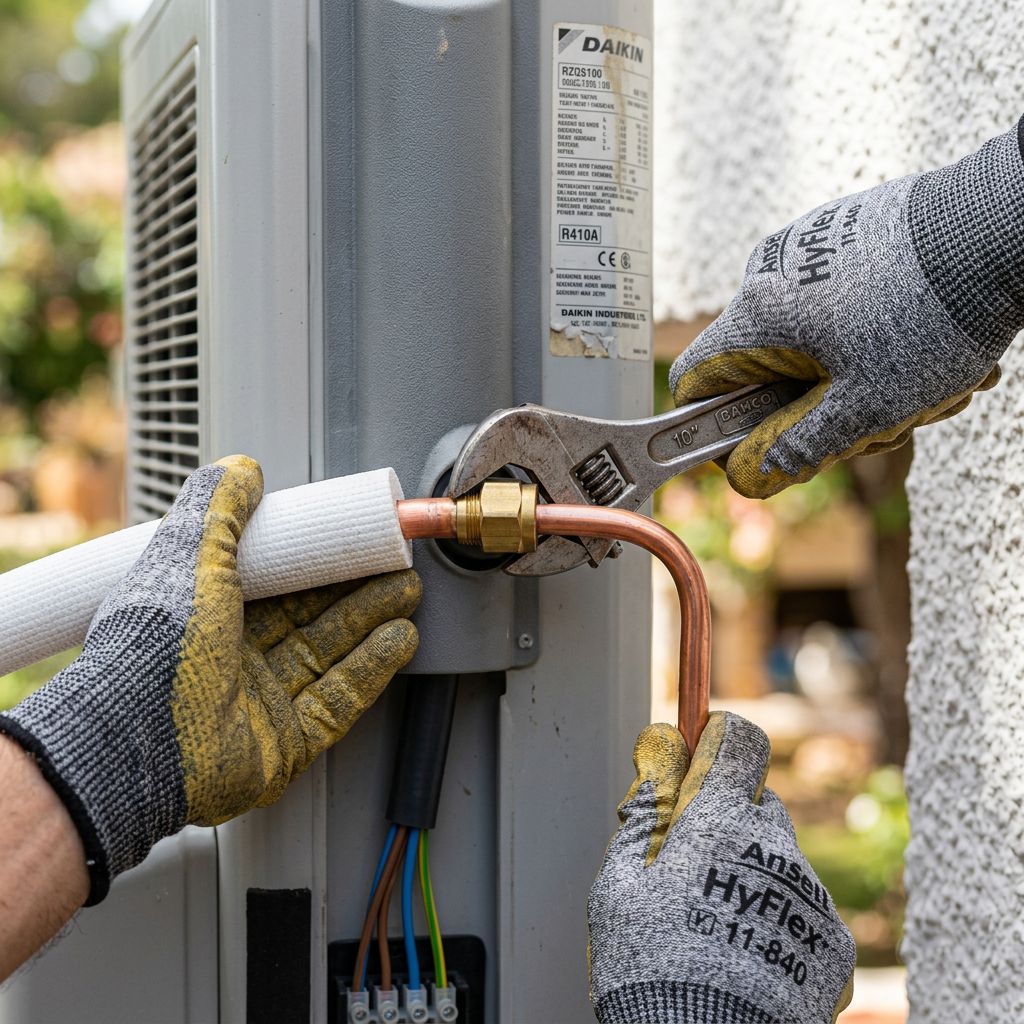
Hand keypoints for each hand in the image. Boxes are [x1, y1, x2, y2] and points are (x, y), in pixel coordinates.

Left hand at [0, 455, 420, 903]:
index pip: (275, 578)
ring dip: (372, 621)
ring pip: (330, 652)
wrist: (136, 744)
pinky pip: (339, 699)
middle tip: (394, 564)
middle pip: (310, 614)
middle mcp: (232, 656)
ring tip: (406, 593)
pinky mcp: (286, 741)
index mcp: (206, 612)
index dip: (317, 558)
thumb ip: (217, 508)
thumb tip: (241, 468)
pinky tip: (398, 640)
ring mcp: (260, 701)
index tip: (351, 536)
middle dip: (358, 588)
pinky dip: (372, 668)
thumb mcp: (185, 557)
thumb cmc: (150, 651)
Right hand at [588, 713, 854, 1023]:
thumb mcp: (620, 882)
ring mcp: (810, 896)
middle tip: (688, 870)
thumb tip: (662, 745)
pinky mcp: (833, 944)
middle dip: (725, 821)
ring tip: (711, 927)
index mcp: (722, 821)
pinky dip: (775, 919)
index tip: (694, 769)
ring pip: (778, 858)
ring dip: (750, 873)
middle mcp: (776, 846)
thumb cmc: (650, 969)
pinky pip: (802, 908)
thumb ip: (646, 808)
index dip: (717, 745)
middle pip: (757, 803)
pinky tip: (742, 955)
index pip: (741, 741)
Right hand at [670, 118, 1023, 497]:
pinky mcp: (842, 231)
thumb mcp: (869, 405)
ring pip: (806, 340)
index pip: (695, 382)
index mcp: (758, 313)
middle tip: (877, 418)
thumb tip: (751, 475)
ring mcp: (805, 245)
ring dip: (853, 374)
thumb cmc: (934, 315)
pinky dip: (869, 333)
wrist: (1002, 222)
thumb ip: (800, 447)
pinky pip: (834, 302)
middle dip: (815, 405)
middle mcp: (768, 271)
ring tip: (920, 378)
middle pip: (762, 369)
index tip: (761, 446)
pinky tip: (921, 337)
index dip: (718, 427)